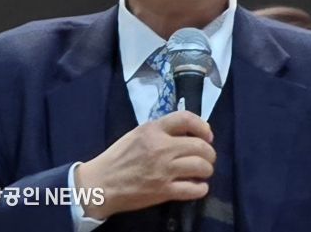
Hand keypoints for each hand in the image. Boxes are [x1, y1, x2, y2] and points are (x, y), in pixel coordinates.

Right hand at [75, 110, 215, 219]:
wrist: (101, 183)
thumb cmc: (119, 157)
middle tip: (207, 157)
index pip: (186, 118)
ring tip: (203, 171)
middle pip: (200, 146)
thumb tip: (187, 132)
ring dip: (207, 169)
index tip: (207, 135)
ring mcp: (164, 170)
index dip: (203, 126)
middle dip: (209, 152)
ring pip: (201, 167)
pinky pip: (193, 189)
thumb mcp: (137, 134)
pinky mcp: (164, 191)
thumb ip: (160, 130)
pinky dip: (201, 188)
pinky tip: (198, 187)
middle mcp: (162, 148)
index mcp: (153, 129)